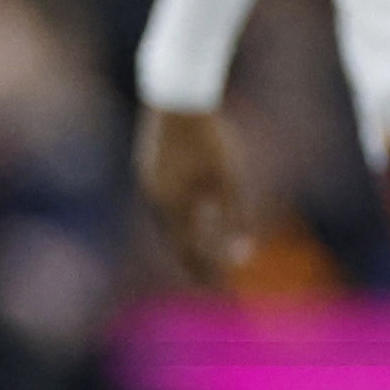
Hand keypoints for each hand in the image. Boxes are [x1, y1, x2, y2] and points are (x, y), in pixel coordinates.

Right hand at [135, 105, 251, 281]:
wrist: (177, 99)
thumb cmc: (210, 140)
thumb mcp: (231, 182)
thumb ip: (235, 219)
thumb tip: (242, 256)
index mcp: (174, 208)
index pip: (190, 253)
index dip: (206, 272)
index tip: (222, 290)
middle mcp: (156, 201)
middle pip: (175, 241)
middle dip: (194, 260)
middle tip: (210, 278)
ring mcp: (148, 183)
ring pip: (167, 222)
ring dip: (184, 238)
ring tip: (201, 249)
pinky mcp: (147, 167)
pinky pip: (163, 202)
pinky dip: (177, 216)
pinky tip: (189, 213)